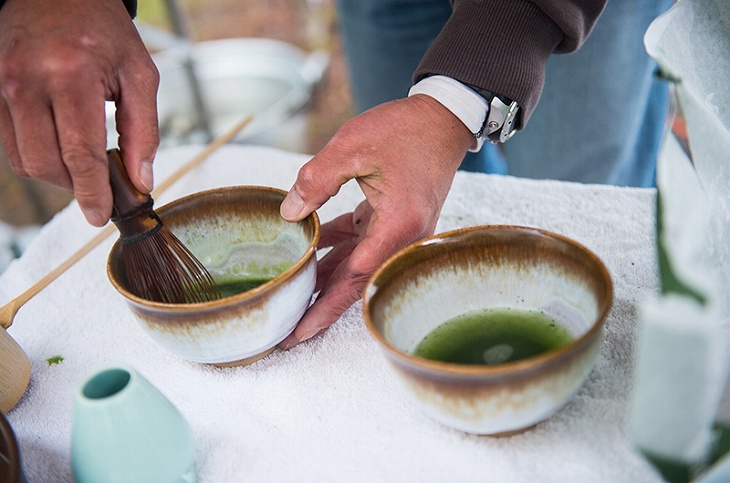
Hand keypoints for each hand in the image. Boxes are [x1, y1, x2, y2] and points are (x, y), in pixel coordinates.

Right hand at [0, 0, 159, 225]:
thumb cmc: (104, 32)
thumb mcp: (140, 75)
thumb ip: (144, 130)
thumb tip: (140, 181)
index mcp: (71, 75)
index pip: (80, 153)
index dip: (92, 192)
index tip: (101, 216)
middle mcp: (27, 81)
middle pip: (46, 165)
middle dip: (76, 187)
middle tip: (101, 186)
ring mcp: (2, 86)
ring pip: (24, 161)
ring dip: (56, 176)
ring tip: (83, 165)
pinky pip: (10, 145)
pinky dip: (38, 158)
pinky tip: (61, 148)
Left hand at [278, 94, 473, 348]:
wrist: (443, 120)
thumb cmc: (405, 130)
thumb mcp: (353, 146)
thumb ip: (316, 179)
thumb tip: (288, 214)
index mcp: (398, 226)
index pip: (355, 279)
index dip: (323, 308)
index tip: (298, 333)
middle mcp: (403, 237)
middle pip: (356, 283)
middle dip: (321, 307)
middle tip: (286, 333)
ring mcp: (399, 232)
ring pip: (356, 265)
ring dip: (326, 278)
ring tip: (292, 294)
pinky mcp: (393, 221)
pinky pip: (360, 244)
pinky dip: (336, 247)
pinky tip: (309, 246)